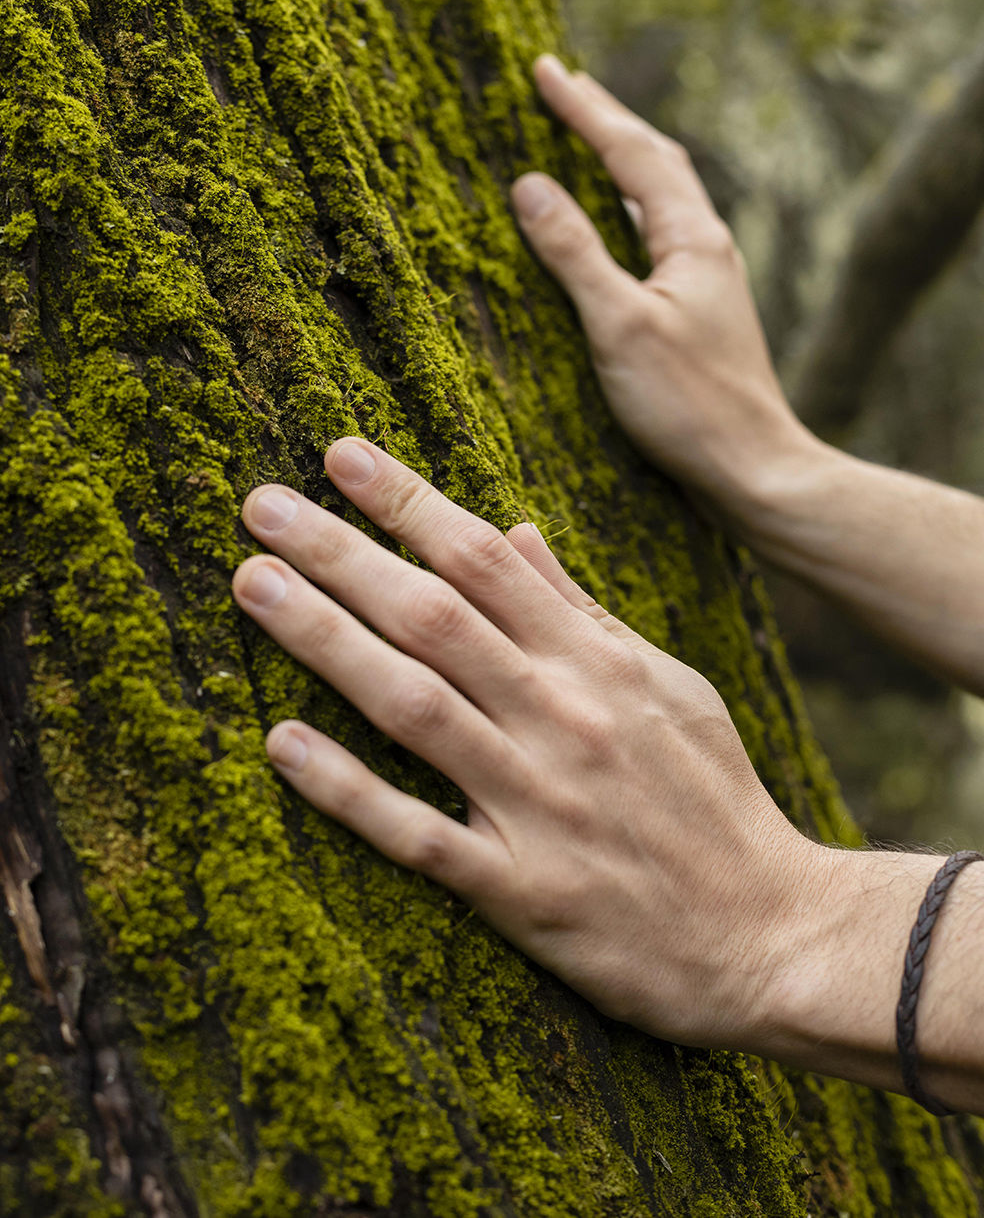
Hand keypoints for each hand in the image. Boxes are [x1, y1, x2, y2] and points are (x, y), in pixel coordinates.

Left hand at [232, 439, 821, 1051]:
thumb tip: (516, 531)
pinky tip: (283, 743)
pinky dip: (348, 788)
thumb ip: (583, 612)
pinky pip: (419, 834)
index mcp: (599, 663)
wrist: (777, 933)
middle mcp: (564, 718)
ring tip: (253, 586)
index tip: (340, 456)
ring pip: (415, 705)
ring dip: (326, 641)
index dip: (408, 503)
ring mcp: (540, 803)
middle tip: (261, 506)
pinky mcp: (523, 891)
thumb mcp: (668, 684)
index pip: (486, 561)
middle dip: (341, 553)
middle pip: (434, 617)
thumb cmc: (716, 799)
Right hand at [513, 57, 819, 520]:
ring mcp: (707, 279)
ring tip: (584, 140)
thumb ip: (574, 251)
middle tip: (563, 87)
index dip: (585, 109)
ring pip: (660, 199)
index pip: (631, 152)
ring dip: (620, 163)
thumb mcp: (619, 324)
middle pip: (654, 162)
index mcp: (692, 238)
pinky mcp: (700, 312)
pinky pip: (657, 237)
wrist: (754, 469)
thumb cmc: (690, 404)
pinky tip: (614, 230)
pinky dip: (627, 213)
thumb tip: (529, 184)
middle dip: (607, 121)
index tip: (543, 70)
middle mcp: (707, 247)